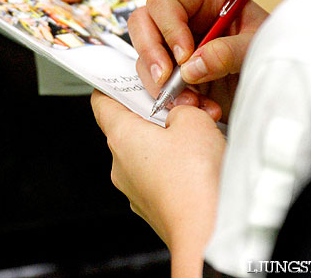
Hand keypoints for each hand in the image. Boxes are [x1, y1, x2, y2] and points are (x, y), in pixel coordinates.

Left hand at [92, 90, 224, 277]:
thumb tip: (180, 113)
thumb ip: (182, 107)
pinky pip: (160, 176)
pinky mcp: (153, 206)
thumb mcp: (194, 119)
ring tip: (202, 137)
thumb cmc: (196, 180)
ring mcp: (135, 189)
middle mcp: (121, 165)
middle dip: (159, 114)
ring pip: (148, 152)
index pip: (102, 102)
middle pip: (130, 126)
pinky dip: (177, 166)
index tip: (130, 80)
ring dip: (171, 140)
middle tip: (186, 108)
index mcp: (121, 137)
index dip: (115, 86)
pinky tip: (202, 164)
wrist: (209, 231)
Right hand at [130, 0, 269, 118]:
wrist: (282, 83)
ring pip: (144, 56)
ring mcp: (176, 45)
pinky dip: (170, 98)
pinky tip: (196, 107)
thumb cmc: (275, 52)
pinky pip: (156, 82)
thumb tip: (192, 65)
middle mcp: (186, 18)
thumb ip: (229, 52)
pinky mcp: (175, 71)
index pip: (166, 2)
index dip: (169, 29)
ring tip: (191, 102)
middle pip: (143, 23)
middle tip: (165, 79)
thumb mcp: (257, 48)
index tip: (183, 57)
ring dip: (161, 84)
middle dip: (150, 53)